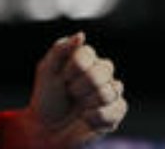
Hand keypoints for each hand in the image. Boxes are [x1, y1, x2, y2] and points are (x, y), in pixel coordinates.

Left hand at [24, 32, 126, 147]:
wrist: (48, 129)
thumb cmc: (46, 98)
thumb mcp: (46, 71)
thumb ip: (60, 49)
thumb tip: (81, 35)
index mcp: (85, 58)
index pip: (88, 53)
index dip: (74, 68)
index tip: (63, 78)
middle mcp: (100, 71)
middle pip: (105, 69)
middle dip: (81, 86)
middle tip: (70, 93)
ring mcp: (110, 91)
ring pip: (112, 90)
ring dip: (89, 102)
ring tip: (79, 107)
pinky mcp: (115, 112)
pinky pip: (118, 108)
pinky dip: (98, 117)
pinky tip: (86, 118)